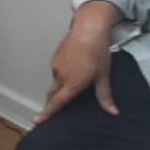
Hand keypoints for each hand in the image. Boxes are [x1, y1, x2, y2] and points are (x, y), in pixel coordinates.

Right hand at [34, 2, 120, 124]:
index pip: (57, 103)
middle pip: (52, 95)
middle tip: (50, 110)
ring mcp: (56, 66)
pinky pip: (56, 71)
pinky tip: (72, 69)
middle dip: (50, 104)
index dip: (47, 113)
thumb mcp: (103, 75)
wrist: (88, 28)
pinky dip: (61, 75)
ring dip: (59, 87)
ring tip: (71, 84)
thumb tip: (112, 111)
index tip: (37, 121)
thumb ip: (105, 95)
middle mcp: (61, 76)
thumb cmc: (97, 50)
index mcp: (72, 83)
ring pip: (55, 82)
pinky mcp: (55, 57)